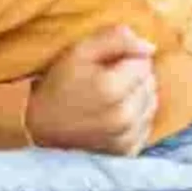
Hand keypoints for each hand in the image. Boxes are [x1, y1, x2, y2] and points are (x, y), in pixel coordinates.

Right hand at [25, 24, 157, 156]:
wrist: (40, 125)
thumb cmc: (58, 84)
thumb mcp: (79, 51)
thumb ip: (115, 39)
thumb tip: (150, 46)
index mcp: (111, 88)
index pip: (143, 61)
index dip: (126, 58)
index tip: (106, 64)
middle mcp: (123, 116)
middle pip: (150, 83)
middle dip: (133, 76)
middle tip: (105, 79)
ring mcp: (126, 137)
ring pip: (151, 103)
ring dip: (136, 96)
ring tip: (110, 96)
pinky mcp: (127, 151)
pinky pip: (146, 125)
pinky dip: (135, 118)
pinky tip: (114, 114)